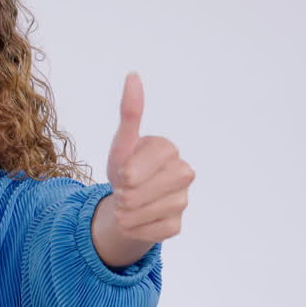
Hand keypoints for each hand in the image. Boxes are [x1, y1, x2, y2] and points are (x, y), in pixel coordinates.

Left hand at [105, 71, 193, 243]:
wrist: (125, 204)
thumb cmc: (125, 169)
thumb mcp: (122, 144)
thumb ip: (129, 112)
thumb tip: (133, 75)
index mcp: (168, 149)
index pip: (146, 163)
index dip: (128, 173)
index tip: (123, 175)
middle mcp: (183, 172)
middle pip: (144, 190)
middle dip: (126, 194)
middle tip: (123, 192)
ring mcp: (184, 199)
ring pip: (148, 212)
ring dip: (128, 214)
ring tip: (125, 207)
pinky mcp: (178, 224)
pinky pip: (153, 231)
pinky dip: (136, 229)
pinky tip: (135, 221)